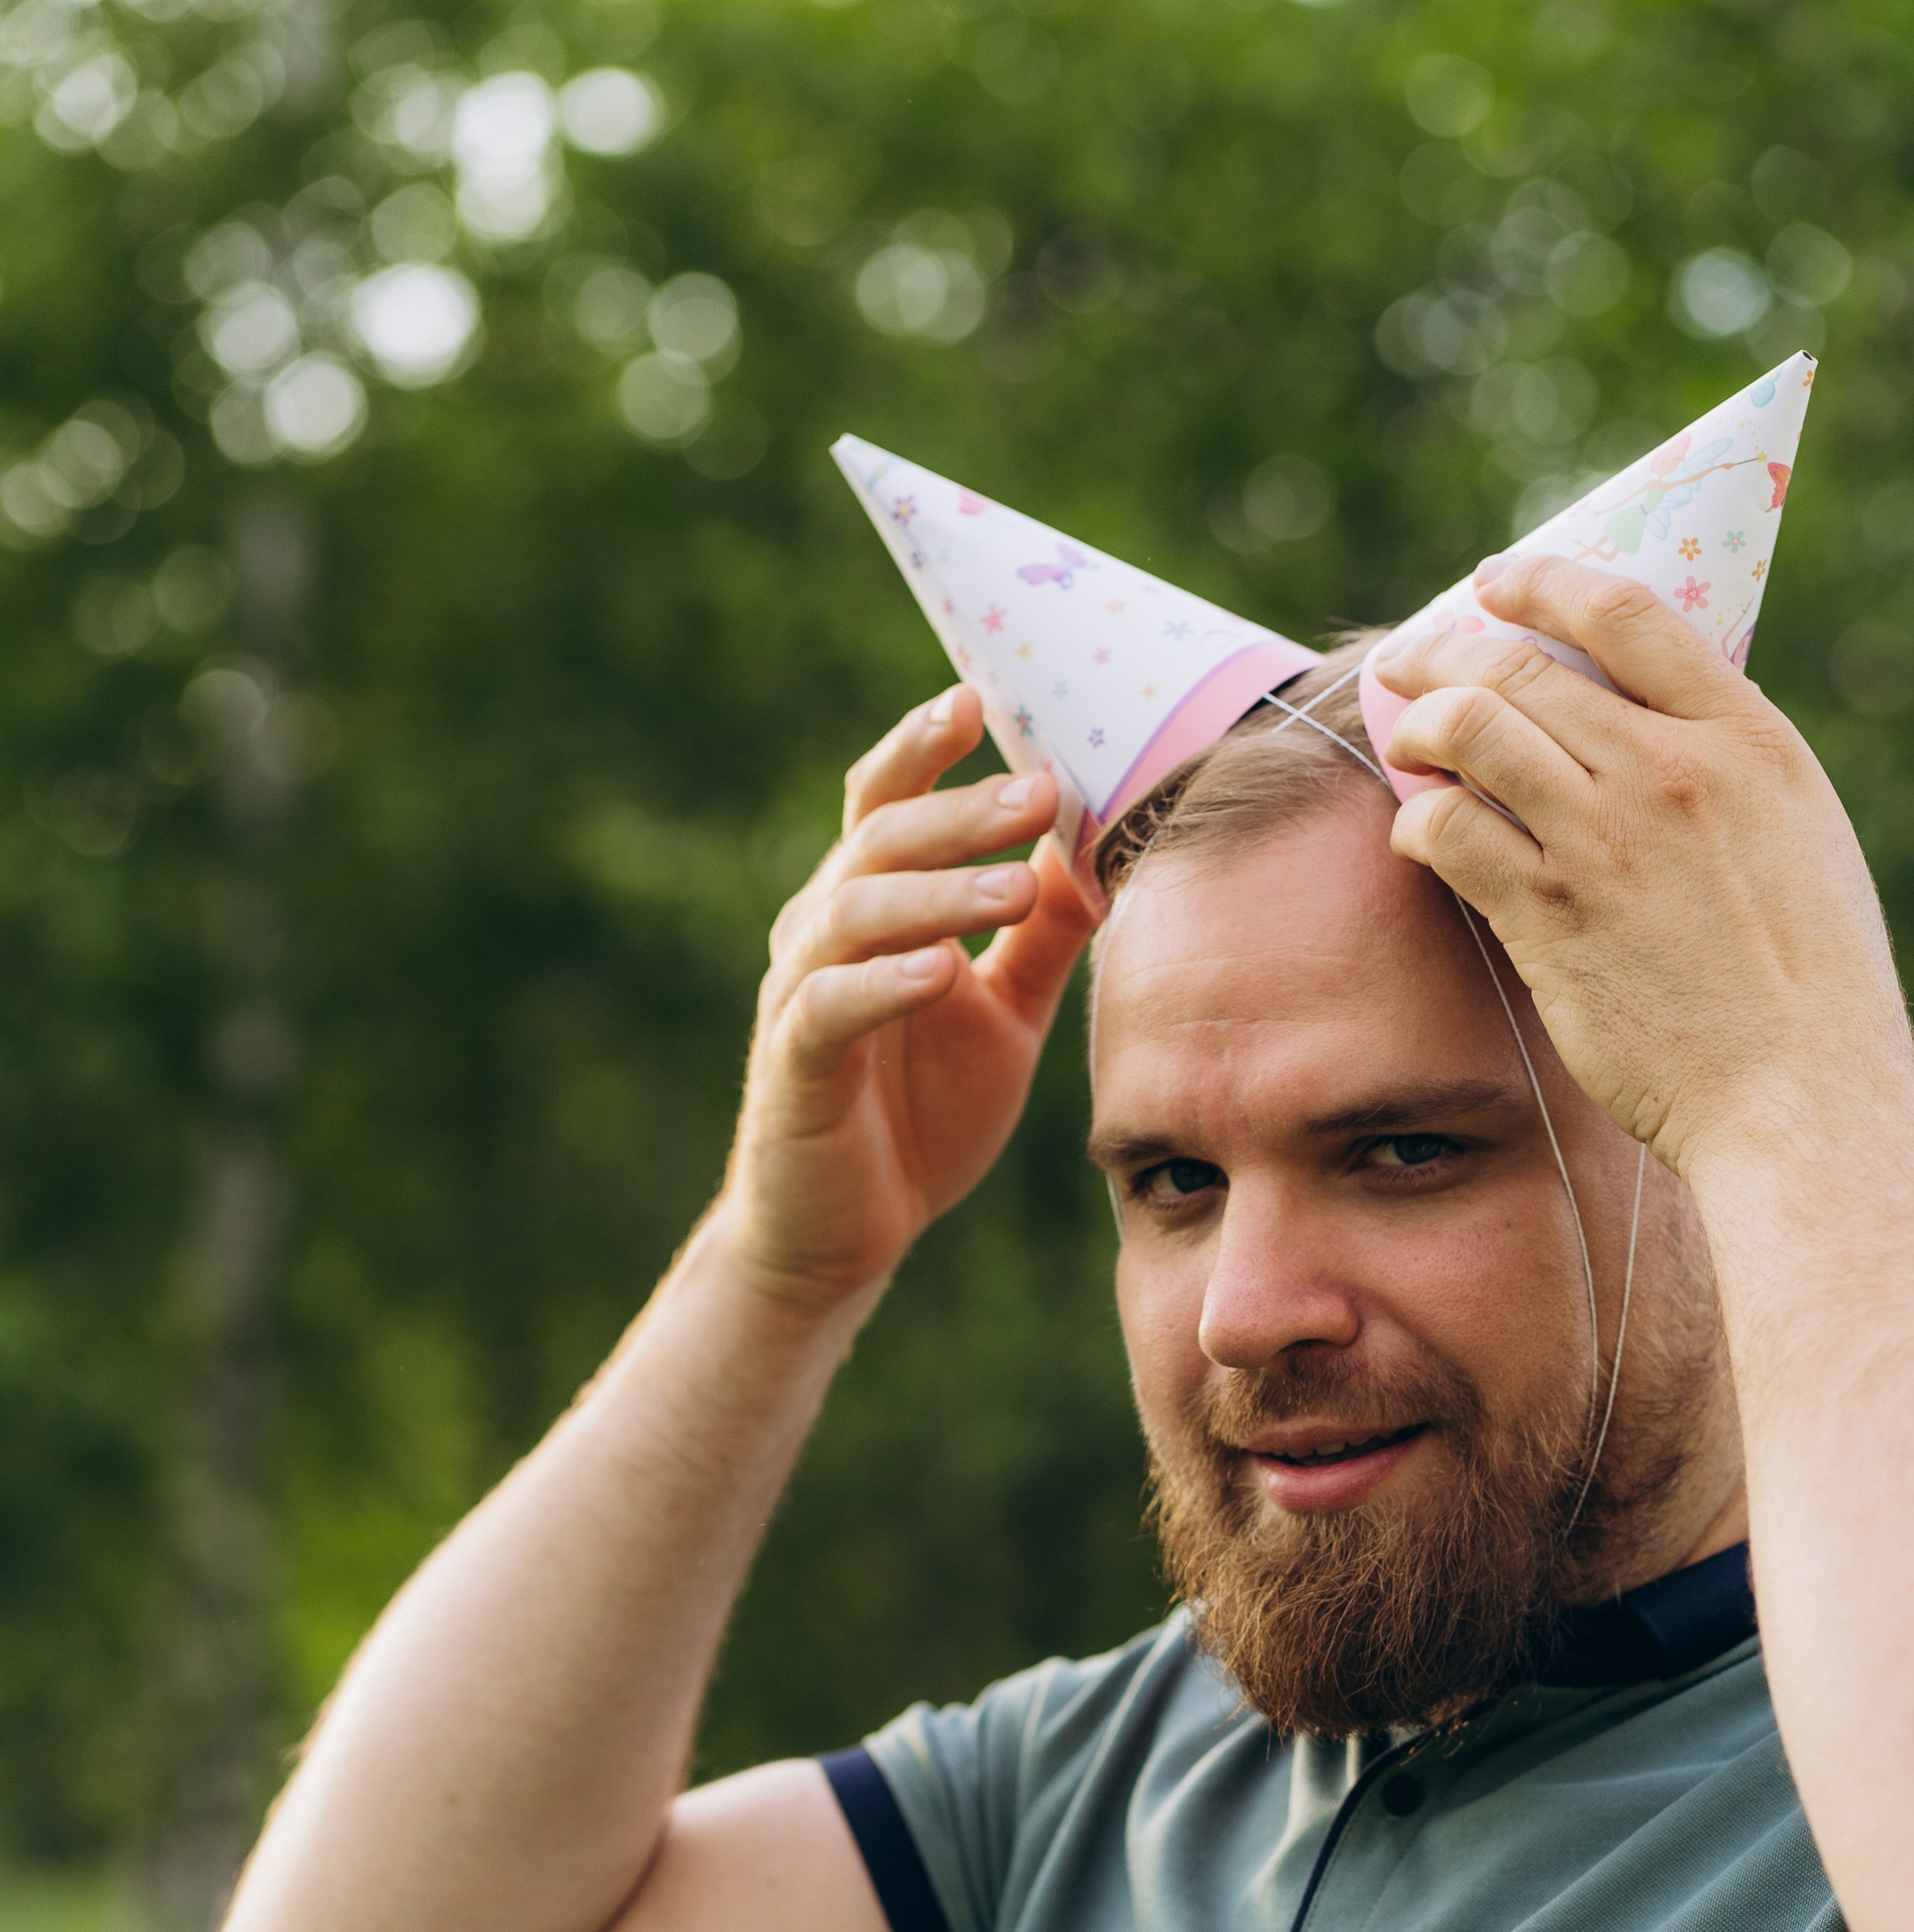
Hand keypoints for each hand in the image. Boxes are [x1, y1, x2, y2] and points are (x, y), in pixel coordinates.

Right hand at [717, 686, 1094, 1309]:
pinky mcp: (792, 1065)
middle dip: (961, 809)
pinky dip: (884, 983)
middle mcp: (824, 930)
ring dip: (937, 890)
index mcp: (872, 904)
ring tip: (1014, 885)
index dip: (926, 745)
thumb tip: (1104, 848)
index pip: (890, 799)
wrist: (846, 1235)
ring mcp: (801, 993)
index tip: (985, 696)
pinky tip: (939, 972)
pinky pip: (831, 1006)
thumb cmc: (923, 1115)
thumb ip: (1044, 936)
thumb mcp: (1005, 1015)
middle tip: (1041, 791)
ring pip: (855, 910)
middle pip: (878, 836)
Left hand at [1372, 557, 1913, 1176]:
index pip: (1623, 611)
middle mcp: (1668, 772)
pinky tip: (1418, 836)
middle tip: (1409, 666)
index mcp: (1744, 737)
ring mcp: (1603, 841)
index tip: (1492, 583)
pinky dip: (1417, 820)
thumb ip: (1722, 767)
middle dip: (1445, 653)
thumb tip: (1639, 727)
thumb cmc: (1807, 977)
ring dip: (1419, 727)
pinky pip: (1448, 831)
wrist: (1800, 1091)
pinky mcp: (1550, 917)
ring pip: (1472, 730)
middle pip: (1521, 666)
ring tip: (1406, 745)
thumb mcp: (1797, 831)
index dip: (1540, 582)